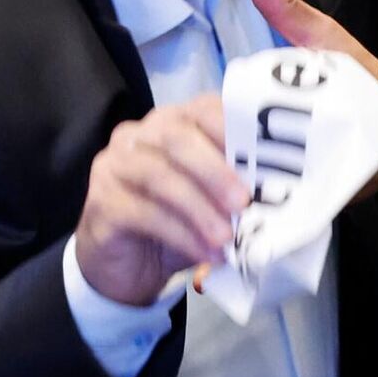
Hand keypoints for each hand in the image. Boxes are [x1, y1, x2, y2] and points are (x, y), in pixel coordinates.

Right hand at [76, 95, 246, 305]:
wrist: (128, 267)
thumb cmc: (178, 226)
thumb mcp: (213, 205)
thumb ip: (235, 191)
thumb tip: (276, 198)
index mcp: (173, 123)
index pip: (203, 109)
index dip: (232, 129)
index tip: (262, 160)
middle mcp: (140, 135)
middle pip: (176, 137)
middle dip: (215, 170)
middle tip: (243, 202)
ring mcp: (115, 165)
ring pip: (159, 175)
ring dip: (199, 209)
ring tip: (226, 238)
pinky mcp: (101, 201)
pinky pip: (143, 212)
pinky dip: (181, 234)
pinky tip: (204, 253)